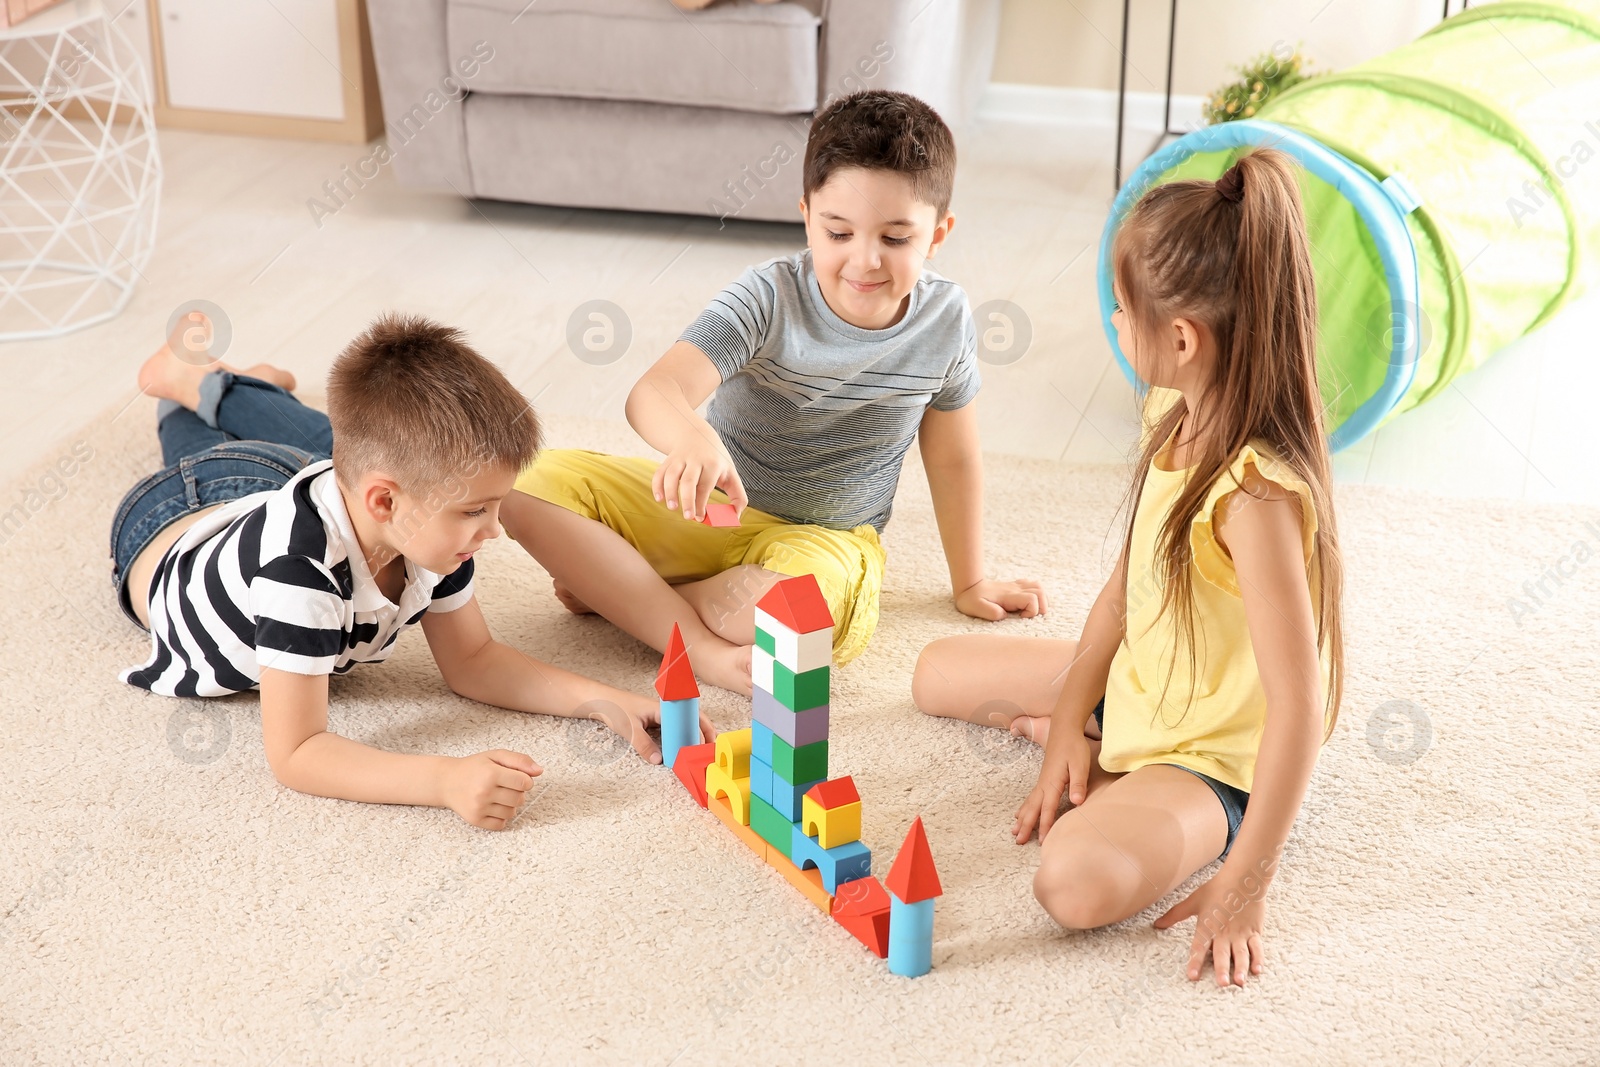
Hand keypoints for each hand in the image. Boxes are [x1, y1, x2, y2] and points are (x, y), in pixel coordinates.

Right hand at [438, 749, 540, 829]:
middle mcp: (484, 792)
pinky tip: (492, 806)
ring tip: (497, 795)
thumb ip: (520, 760)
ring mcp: (479, 808)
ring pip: (512, 812)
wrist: (447, 781)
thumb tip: (540, 771)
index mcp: (491, 773)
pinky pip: (501, 824)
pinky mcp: (475, 820)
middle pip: (520, 799)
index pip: (525, 783)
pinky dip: (501, 817)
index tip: (517, 778)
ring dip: (510, 805)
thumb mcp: (496, 756)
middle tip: (505, 786)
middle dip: (518, 792)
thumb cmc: (474, 767)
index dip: (525, 780)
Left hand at [583, 695, 717, 764]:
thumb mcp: (629, 729)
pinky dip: (680, 738)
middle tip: (710, 749)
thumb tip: (658, 760)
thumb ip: (643, 745)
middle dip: (703, 733)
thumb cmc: (614, 708)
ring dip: (692, 735)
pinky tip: (681, 748)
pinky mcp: (654, 721)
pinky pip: (673, 728)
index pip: (689, 718)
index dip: (699, 731)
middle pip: (691, 719)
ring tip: (701, 751)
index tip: (703, 746)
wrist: (599, 700)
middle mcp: (665, 709)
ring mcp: (660, 715)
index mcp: (663, 707)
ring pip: (683, 724)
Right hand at [652, 430, 746, 522]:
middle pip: (689, 481)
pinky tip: (659, 498)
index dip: (702, 503)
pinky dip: (657, 485)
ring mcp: (680, 459)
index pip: (705, 486)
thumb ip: (738, 495)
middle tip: (688, 517)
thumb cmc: (716, 460)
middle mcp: (696, 460)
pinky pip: (660, 472)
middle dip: (687, 500)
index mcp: (713, 465)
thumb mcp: (731, 473)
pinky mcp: (668, 460)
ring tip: (672, 507)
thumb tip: (736, 516)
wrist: (696, 434)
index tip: (700, 518)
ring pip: (671, 475)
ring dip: (669, 492)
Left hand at [956, 578, 1046, 620]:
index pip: (1032, 599)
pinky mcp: (1015, 586)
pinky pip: (1033, 585)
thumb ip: (991, 612)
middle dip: (1041, 607)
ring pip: (1039, 587)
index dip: (1032, 611)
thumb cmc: (971, 599)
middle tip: (1030, 616)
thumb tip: (1004, 615)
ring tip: (1032, 610)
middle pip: (1041, 592)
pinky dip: (1037, 594)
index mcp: (1008, 596)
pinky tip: (1028, 602)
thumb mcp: (976, 608)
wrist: (968, 585)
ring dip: (1042, 600)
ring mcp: (1016, 586)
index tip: (1021, 618)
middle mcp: (1015, 589)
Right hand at [1012, 728, 1091, 843]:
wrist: (1064, 728)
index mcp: (1052, 783)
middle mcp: (1044, 784)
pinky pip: (1031, 797)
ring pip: (1029, 803)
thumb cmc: (1074, 746)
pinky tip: (1020, 813)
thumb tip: (1077, 802)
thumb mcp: (1080, 764)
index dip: (1045, 826)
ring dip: (1022, 818)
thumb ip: (1078, 783)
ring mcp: (1042, 781)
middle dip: (1026, 826)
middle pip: (1033, 808)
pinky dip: (1024, 807)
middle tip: (1018, 842)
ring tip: (1014, 831)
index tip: (1042, 841)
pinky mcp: (1044, 778)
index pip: (1048, 809)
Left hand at [1154, 864, 1269, 986]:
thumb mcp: (1193, 901)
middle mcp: (1224, 933)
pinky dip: (1258, 959)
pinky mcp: (1254, 932)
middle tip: (1221, 983)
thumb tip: (1156, 924)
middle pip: (1222, 953)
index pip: (1199, 947)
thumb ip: (1174, 915)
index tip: (1192, 976)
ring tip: (1239, 981)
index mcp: (1208, 926)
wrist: (1243, 878)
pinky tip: (1257, 971)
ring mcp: (1241, 933)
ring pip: (1241, 954)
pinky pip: (1257, 948)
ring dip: (1241, 968)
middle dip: (1222, 969)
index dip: (1195, 961)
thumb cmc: (1216, 889)